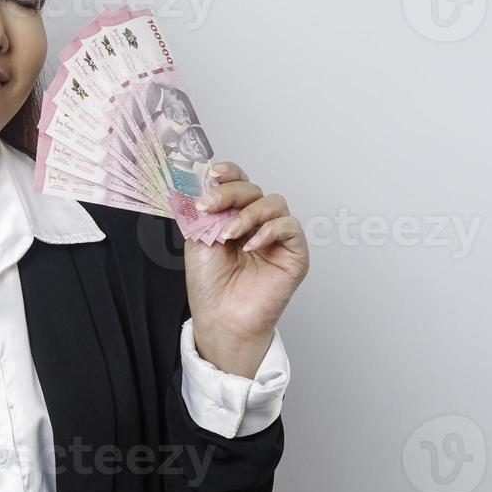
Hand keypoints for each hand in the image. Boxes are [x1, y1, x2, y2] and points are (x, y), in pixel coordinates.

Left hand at [183, 160, 309, 375]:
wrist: (221, 318)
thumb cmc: (210, 284)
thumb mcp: (197, 239)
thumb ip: (204, 211)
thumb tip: (200, 180)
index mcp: (235, 216)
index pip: (239, 183)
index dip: (229, 172)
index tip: (212, 173)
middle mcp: (258, 223)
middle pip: (254, 189)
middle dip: (230, 193)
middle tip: (210, 206)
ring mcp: (277, 237)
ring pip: (274, 203)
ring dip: (248, 213)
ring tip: (228, 234)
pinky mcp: (294, 254)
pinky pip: (290, 228)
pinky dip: (269, 231)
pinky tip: (251, 246)